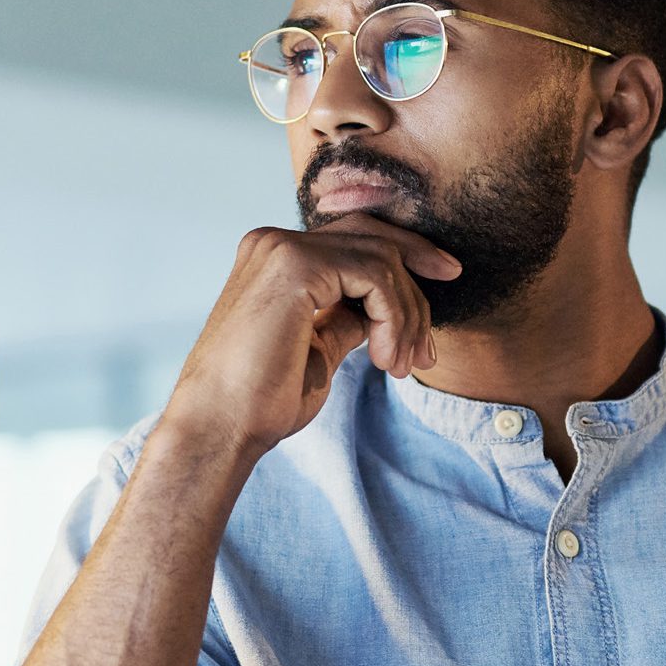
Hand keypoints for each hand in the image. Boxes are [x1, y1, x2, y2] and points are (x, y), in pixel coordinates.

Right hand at [161, 212, 460, 457]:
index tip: (445, 282)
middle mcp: (274, 242)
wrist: (220, 428)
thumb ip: (345, 319)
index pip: (355, 238)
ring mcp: (282, 249)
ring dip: (406, 317)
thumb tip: (381, 312)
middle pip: (374, 237)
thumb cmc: (260, 401)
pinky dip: (393, 318)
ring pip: (382, 259)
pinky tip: (382, 360)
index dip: (406, 256)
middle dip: (418, 281)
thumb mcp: (318, 350)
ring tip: (399, 367)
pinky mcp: (296, 266)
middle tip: (429, 347)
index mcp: (274, 258)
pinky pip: (375, 276)